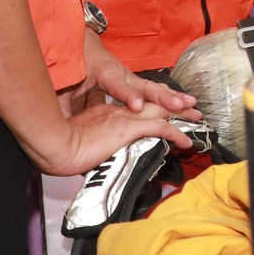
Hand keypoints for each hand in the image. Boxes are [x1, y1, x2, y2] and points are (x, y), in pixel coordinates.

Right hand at [23, 98, 194, 176]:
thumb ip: (95, 140)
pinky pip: (160, 128)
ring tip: (198, 119)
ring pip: (162, 111)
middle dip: (176, 105)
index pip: (138, 107)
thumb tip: (100, 151)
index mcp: (109, 111)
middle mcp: (120, 111)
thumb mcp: (82, 139)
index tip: (165, 111)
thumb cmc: (61, 146)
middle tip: (193, 108)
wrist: (55, 146)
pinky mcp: (128, 128)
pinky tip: (186, 141)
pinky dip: (176, 134)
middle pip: (154, 104)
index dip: (155, 107)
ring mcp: (126, 118)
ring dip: (182, 115)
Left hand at [64, 31, 201, 121]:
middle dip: (162, 96)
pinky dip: (166, 95)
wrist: (75, 38)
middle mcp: (119, 72)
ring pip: (151, 86)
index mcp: (101, 71)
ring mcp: (126, 74)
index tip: (137, 106)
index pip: (116, 85)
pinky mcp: (129, 79)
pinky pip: (150, 88)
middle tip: (179, 105)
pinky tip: (180, 103)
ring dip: (171, 96)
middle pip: (143, 85)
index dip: (128, 96)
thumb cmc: (68, 59)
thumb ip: (59, 100)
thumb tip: (54, 120)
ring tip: (191, 103)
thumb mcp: (58, 80)